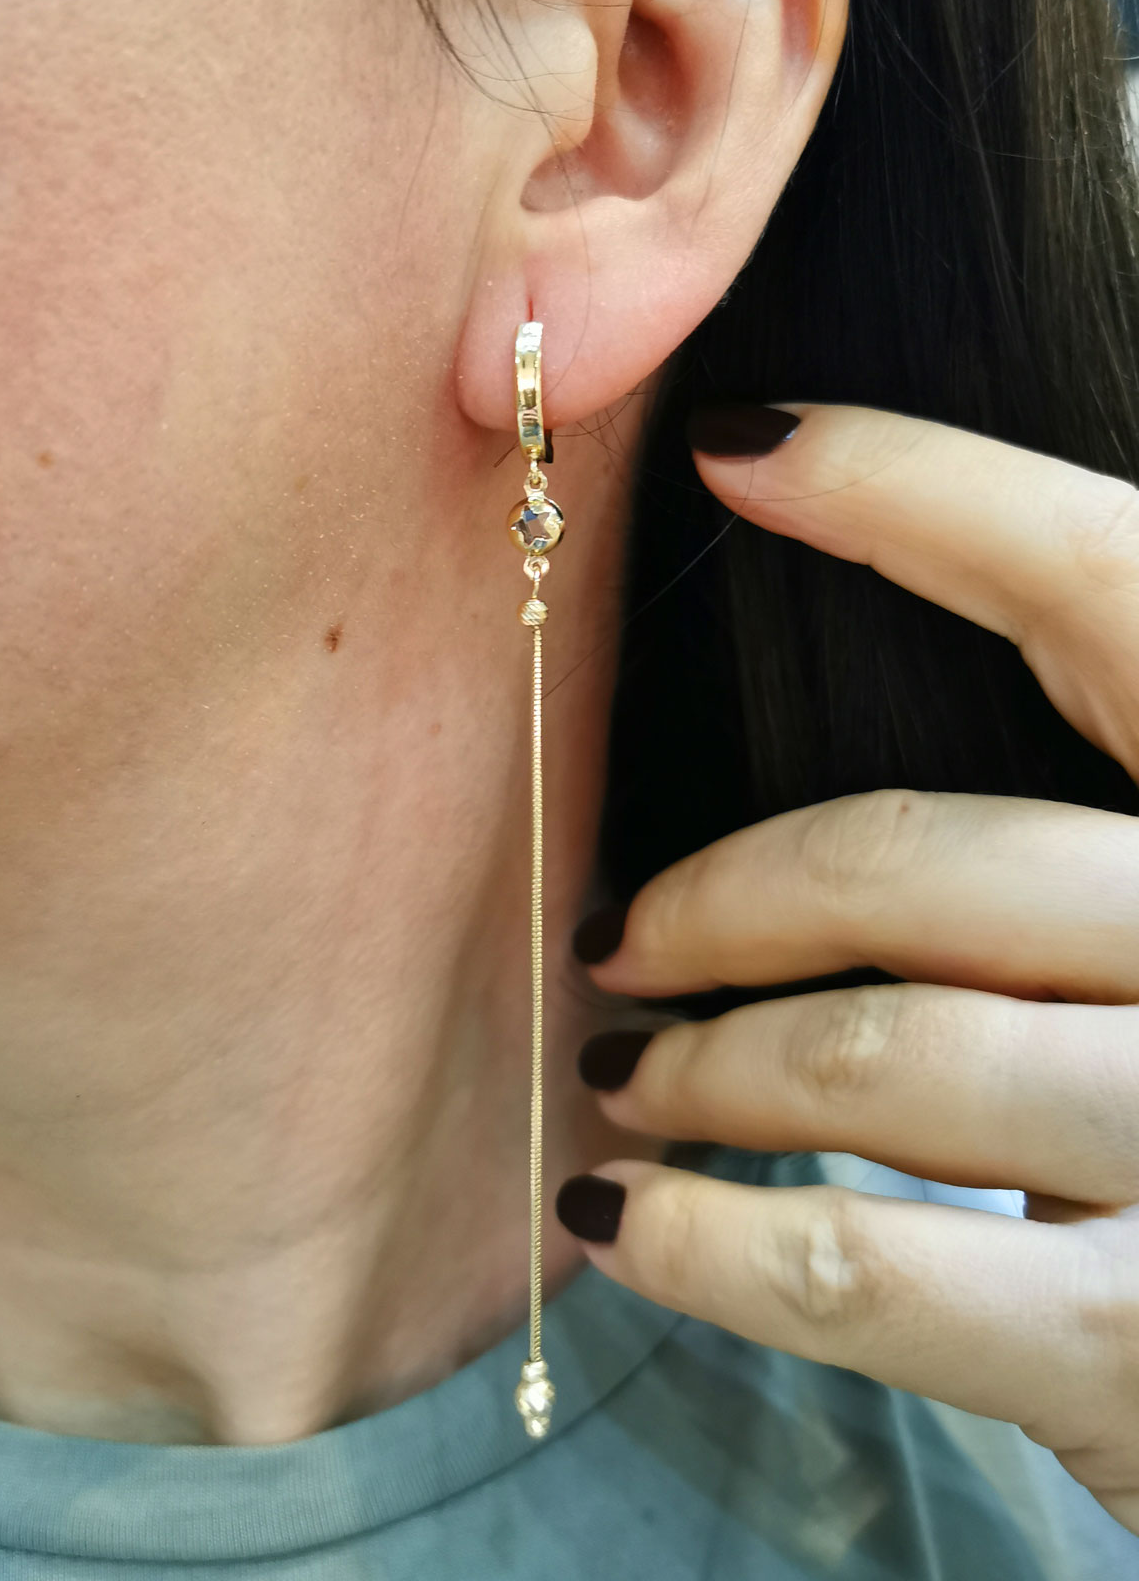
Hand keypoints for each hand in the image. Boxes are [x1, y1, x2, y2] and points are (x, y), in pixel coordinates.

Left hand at [560, 404, 1138, 1534]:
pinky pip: (867, 1270)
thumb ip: (1050, 836)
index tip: (736, 443)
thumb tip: (812, 645)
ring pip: (882, 1056)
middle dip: (732, 897)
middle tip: (622, 939)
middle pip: (931, 859)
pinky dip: (709, 1241)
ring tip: (627, 1081)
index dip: (928, 496)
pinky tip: (625, 1225)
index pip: (1116, 588)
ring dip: (705, 1066)